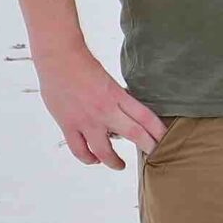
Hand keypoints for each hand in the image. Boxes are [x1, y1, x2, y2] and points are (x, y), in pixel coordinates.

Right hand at [35, 47, 165, 169]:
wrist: (57, 57)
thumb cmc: (82, 64)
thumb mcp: (108, 80)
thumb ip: (117, 98)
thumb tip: (126, 113)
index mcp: (117, 95)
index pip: (146, 117)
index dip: (158, 131)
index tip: (165, 139)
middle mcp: (104, 110)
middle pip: (134, 134)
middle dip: (148, 147)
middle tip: (155, 155)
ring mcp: (86, 120)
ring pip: (104, 151)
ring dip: (115, 161)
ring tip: (120, 165)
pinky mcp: (68, 125)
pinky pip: (79, 150)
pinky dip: (88, 158)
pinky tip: (93, 159)